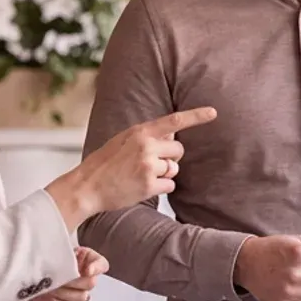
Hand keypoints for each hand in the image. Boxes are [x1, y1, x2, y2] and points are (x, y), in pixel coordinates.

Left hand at [33, 247, 109, 300]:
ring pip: (82, 298)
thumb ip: (66, 238)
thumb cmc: (49, 253)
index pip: (102, 264)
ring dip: (64, 293)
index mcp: (90, 259)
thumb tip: (71, 247)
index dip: (95, 268)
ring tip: (49, 287)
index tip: (85, 270)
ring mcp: (80, 293)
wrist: (37, 263)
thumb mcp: (57, 243)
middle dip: (72, 281)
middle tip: (56, 278)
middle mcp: (88, 277)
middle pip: (90, 284)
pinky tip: (49, 298)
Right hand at [48, 106, 217, 227]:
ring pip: (174, 168)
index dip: (196, 116)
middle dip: (171, 157)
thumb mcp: (124, 140)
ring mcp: (148, 165)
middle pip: (178, 149)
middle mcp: (146, 146)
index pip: (174, 120)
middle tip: (151, 163)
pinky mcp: (149, 185)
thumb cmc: (105, 163)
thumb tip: (171, 136)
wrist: (87, 186)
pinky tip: (142, 186)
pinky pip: (170, 185)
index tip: (214, 112)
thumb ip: (147, 136)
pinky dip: (161, 187)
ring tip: (141, 175)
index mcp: (140, 131)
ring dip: (164, 174)